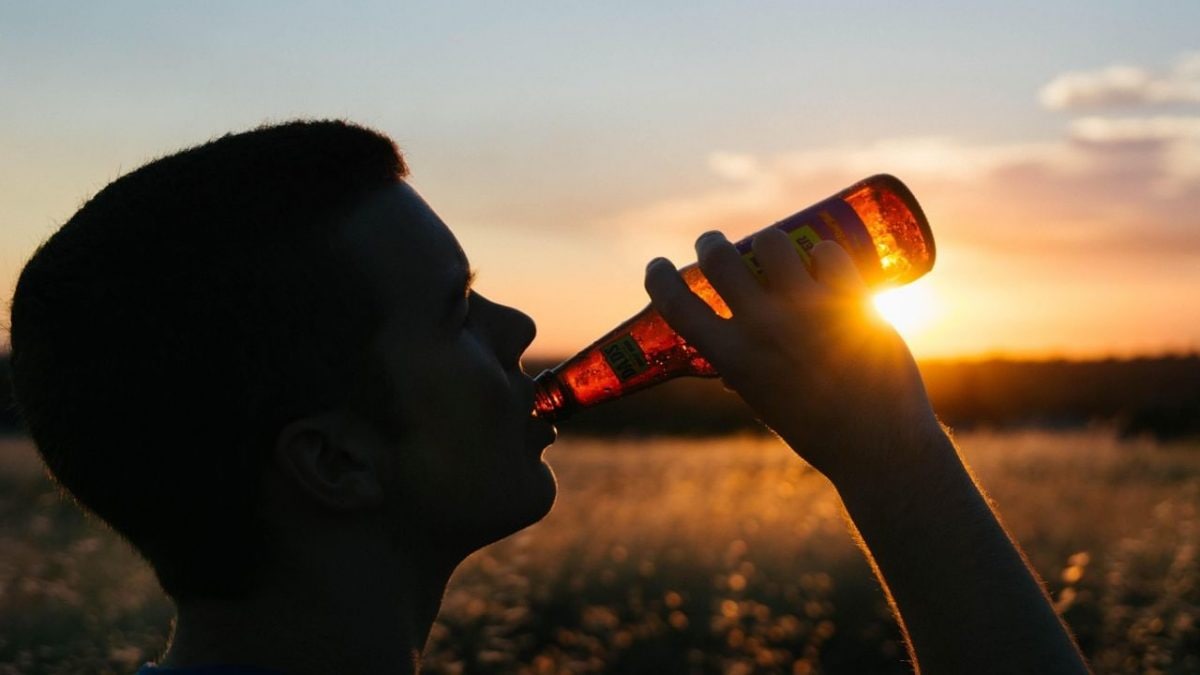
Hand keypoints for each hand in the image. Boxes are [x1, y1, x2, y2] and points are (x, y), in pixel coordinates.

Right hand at [645, 229, 942, 487]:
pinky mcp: (850, 301)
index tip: (657, 266)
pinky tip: (825, 263)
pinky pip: (828, 253)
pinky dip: (824, 254)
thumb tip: (729, 366)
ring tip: (776, 252)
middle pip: (720, 259)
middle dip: (710, 244)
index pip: (676, 304)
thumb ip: (745, 376)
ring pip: (773, 243)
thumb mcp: (765, 403)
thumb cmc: (817, 431)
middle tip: (714, 245)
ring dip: (769, 243)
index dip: (659, 278)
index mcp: (733, 358)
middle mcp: (764, 329)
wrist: (878, 446)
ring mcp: (807, 311)